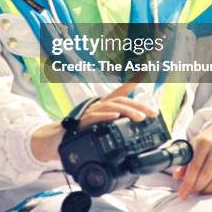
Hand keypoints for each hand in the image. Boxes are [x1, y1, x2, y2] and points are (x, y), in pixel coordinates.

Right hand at [31, 80, 157, 161]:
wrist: (58, 140)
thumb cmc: (81, 131)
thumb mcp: (101, 126)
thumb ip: (114, 124)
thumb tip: (131, 127)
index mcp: (104, 106)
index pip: (120, 92)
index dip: (133, 82)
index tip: (147, 72)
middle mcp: (99, 106)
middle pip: (121, 101)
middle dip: (139, 105)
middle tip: (153, 113)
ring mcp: (90, 113)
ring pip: (112, 107)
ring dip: (127, 111)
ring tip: (139, 117)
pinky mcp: (82, 122)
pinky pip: (95, 117)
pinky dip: (106, 116)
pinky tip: (115, 118)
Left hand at [173, 122, 211, 199]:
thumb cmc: (208, 140)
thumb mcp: (194, 145)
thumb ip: (186, 161)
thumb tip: (177, 176)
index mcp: (202, 142)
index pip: (194, 167)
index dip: (188, 183)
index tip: (183, 195)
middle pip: (207, 174)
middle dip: (198, 188)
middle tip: (193, 194)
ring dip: (211, 190)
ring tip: (204, 192)